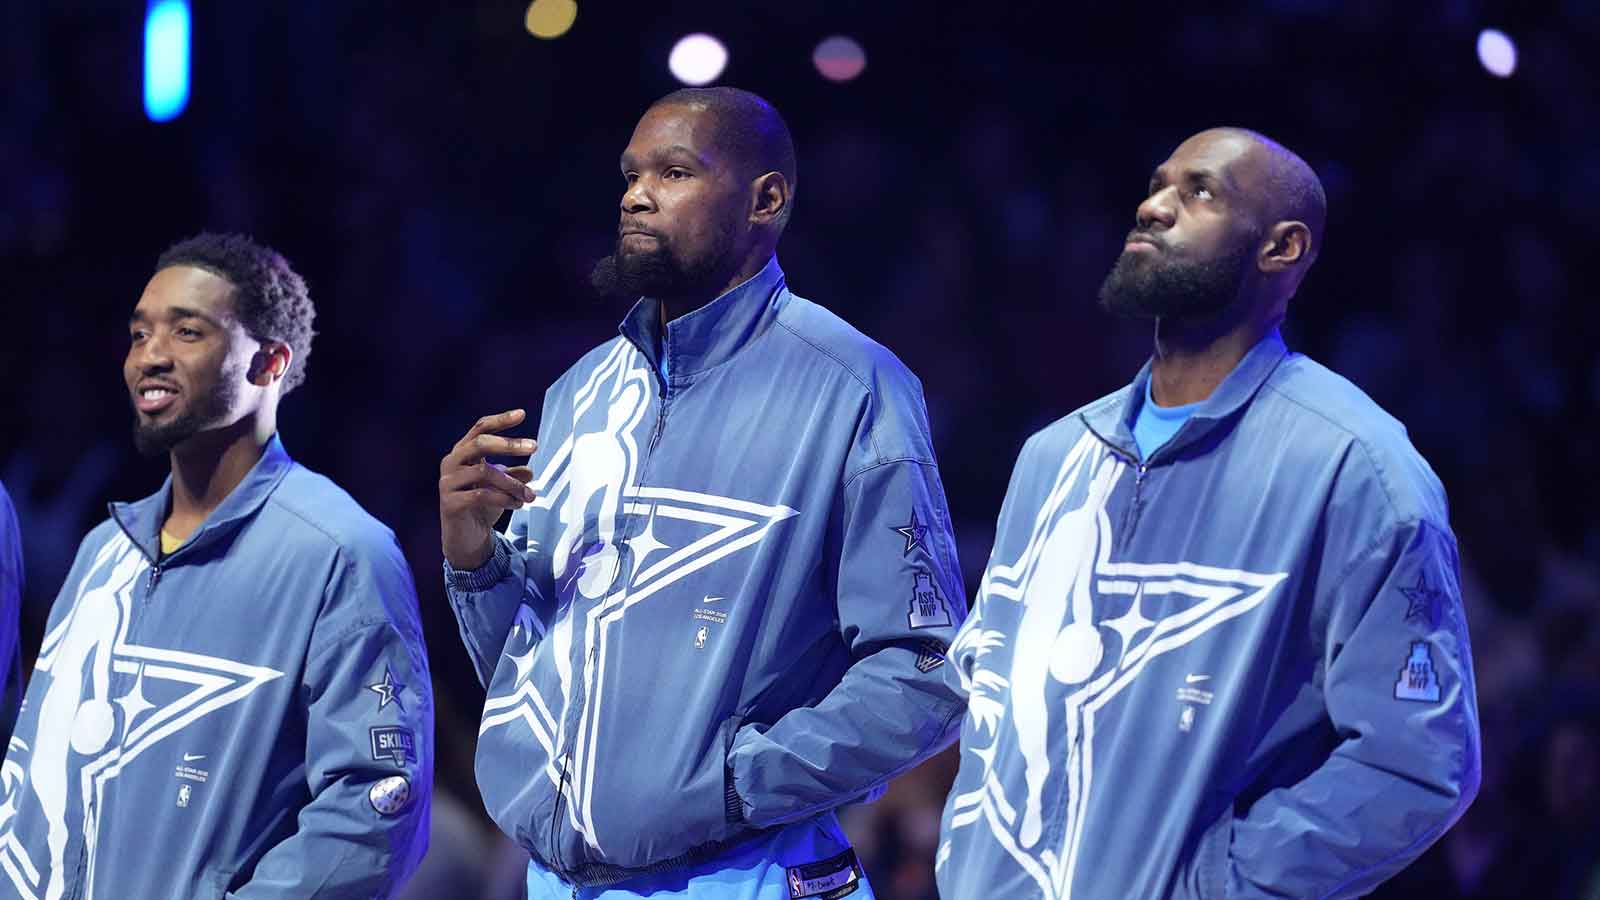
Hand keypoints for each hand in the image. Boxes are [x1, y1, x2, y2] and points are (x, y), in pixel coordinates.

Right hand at [439, 409, 536, 569]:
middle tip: (534, 446)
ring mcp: (448, 483)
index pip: (480, 429)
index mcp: (462, 453)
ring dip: (513, 483)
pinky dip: (504, 499)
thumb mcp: (502, 487)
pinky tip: (518, 504)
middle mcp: (451, 463)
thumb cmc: (482, 506)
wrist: (465, 538)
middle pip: (479, 443)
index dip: (500, 420)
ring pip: (484, 472)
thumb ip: (513, 475)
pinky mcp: (449, 503)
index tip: (522, 414)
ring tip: (530, 495)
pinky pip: (481, 495)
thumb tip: (529, 470)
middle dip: (509, 443)